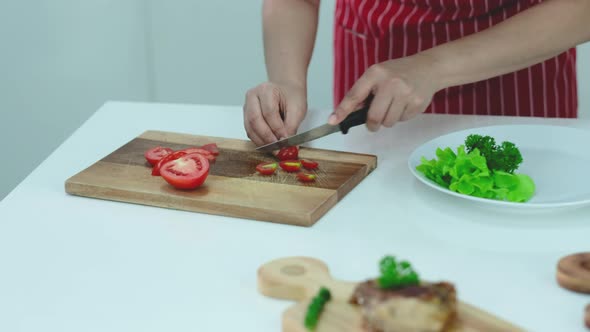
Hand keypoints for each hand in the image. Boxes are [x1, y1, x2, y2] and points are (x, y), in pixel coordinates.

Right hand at [243, 81, 306, 145]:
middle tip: (278, 147)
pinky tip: (268, 144)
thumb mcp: (297, 109)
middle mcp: (253, 97)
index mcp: (266, 90)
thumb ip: (292, 126)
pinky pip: (250, 131)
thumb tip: (286, 143)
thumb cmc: (291, 96)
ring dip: (262, 141)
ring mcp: (247, 106)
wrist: (286, 90)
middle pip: (255, 120)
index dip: (277, 128)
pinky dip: (259, 140)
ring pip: (250, 128)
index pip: (269, 112)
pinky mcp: (247, 116)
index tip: (285, 139)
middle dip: (267, 137)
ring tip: (274, 148)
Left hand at [328, 54, 442, 130]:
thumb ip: (363, 92)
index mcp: (376, 73)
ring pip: (388, 122)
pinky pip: (402, 120)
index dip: (343, 110)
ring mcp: (405, 93)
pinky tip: (405, 104)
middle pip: (373, 117)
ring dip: (387, 120)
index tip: (333, 120)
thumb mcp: (378, 74)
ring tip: (393, 106)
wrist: (429, 68)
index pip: (354, 95)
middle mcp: (390, 83)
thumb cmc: (399, 72)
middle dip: (371, 124)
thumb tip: (349, 112)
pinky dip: (401, 117)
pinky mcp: (417, 103)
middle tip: (373, 123)